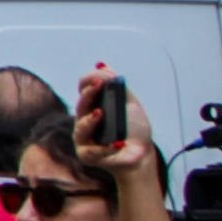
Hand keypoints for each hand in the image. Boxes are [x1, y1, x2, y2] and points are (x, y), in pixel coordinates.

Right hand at [71, 66, 158, 182]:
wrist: (140, 151)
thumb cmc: (133, 128)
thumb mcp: (129, 103)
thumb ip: (117, 86)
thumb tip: (102, 65)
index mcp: (92, 105)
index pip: (84, 88)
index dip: (90, 81)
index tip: (101, 78)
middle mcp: (84, 119)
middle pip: (81, 105)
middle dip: (89, 94)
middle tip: (99, 85)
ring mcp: (83, 137)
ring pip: (82, 127)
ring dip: (91, 120)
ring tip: (100, 113)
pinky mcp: (86, 155)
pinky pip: (93, 150)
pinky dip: (106, 147)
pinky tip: (118, 143)